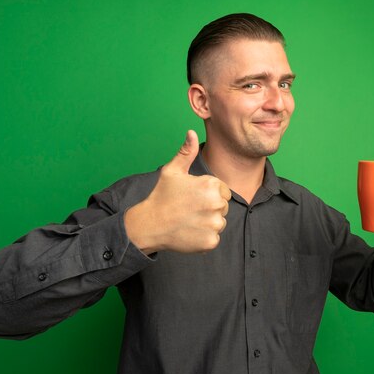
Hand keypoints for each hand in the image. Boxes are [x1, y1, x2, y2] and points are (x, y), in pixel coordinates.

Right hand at [124, 130, 231, 253]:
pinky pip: (215, 238)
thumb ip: (186, 152)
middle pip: (223, 207)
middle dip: (210, 208)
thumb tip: (191, 132)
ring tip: (189, 221)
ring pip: (220, 223)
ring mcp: (214, 224)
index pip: (223, 191)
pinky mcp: (211, 241)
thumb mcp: (172, 171)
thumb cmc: (162, 196)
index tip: (193, 198)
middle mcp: (216, 204)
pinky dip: (205, 238)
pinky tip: (190, 232)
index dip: (209, 194)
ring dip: (208, 223)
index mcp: (211, 185)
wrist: (149, 225)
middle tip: (189, 210)